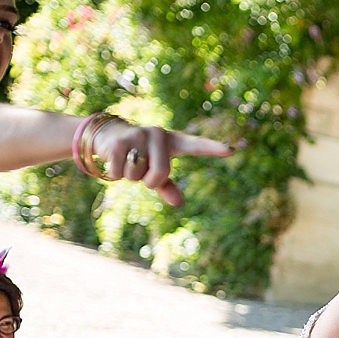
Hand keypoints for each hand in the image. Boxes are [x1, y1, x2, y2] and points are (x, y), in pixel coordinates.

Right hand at [90, 120, 235, 209]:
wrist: (106, 136)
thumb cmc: (138, 156)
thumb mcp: (154, 170)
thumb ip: (167, 186)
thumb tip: (179, 203)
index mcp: (172, 141)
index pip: (196, 145)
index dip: (212, 148)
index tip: (231, 150)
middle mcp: (158, 134)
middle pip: (161, 173)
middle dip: (149, 180)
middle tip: (141, 171)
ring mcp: (138, 135)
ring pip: (138, 175)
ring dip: (130, 177)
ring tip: (127, 161)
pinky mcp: (120, 142)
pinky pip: (121, 174)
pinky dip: (115, 174)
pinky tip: (113, 159)